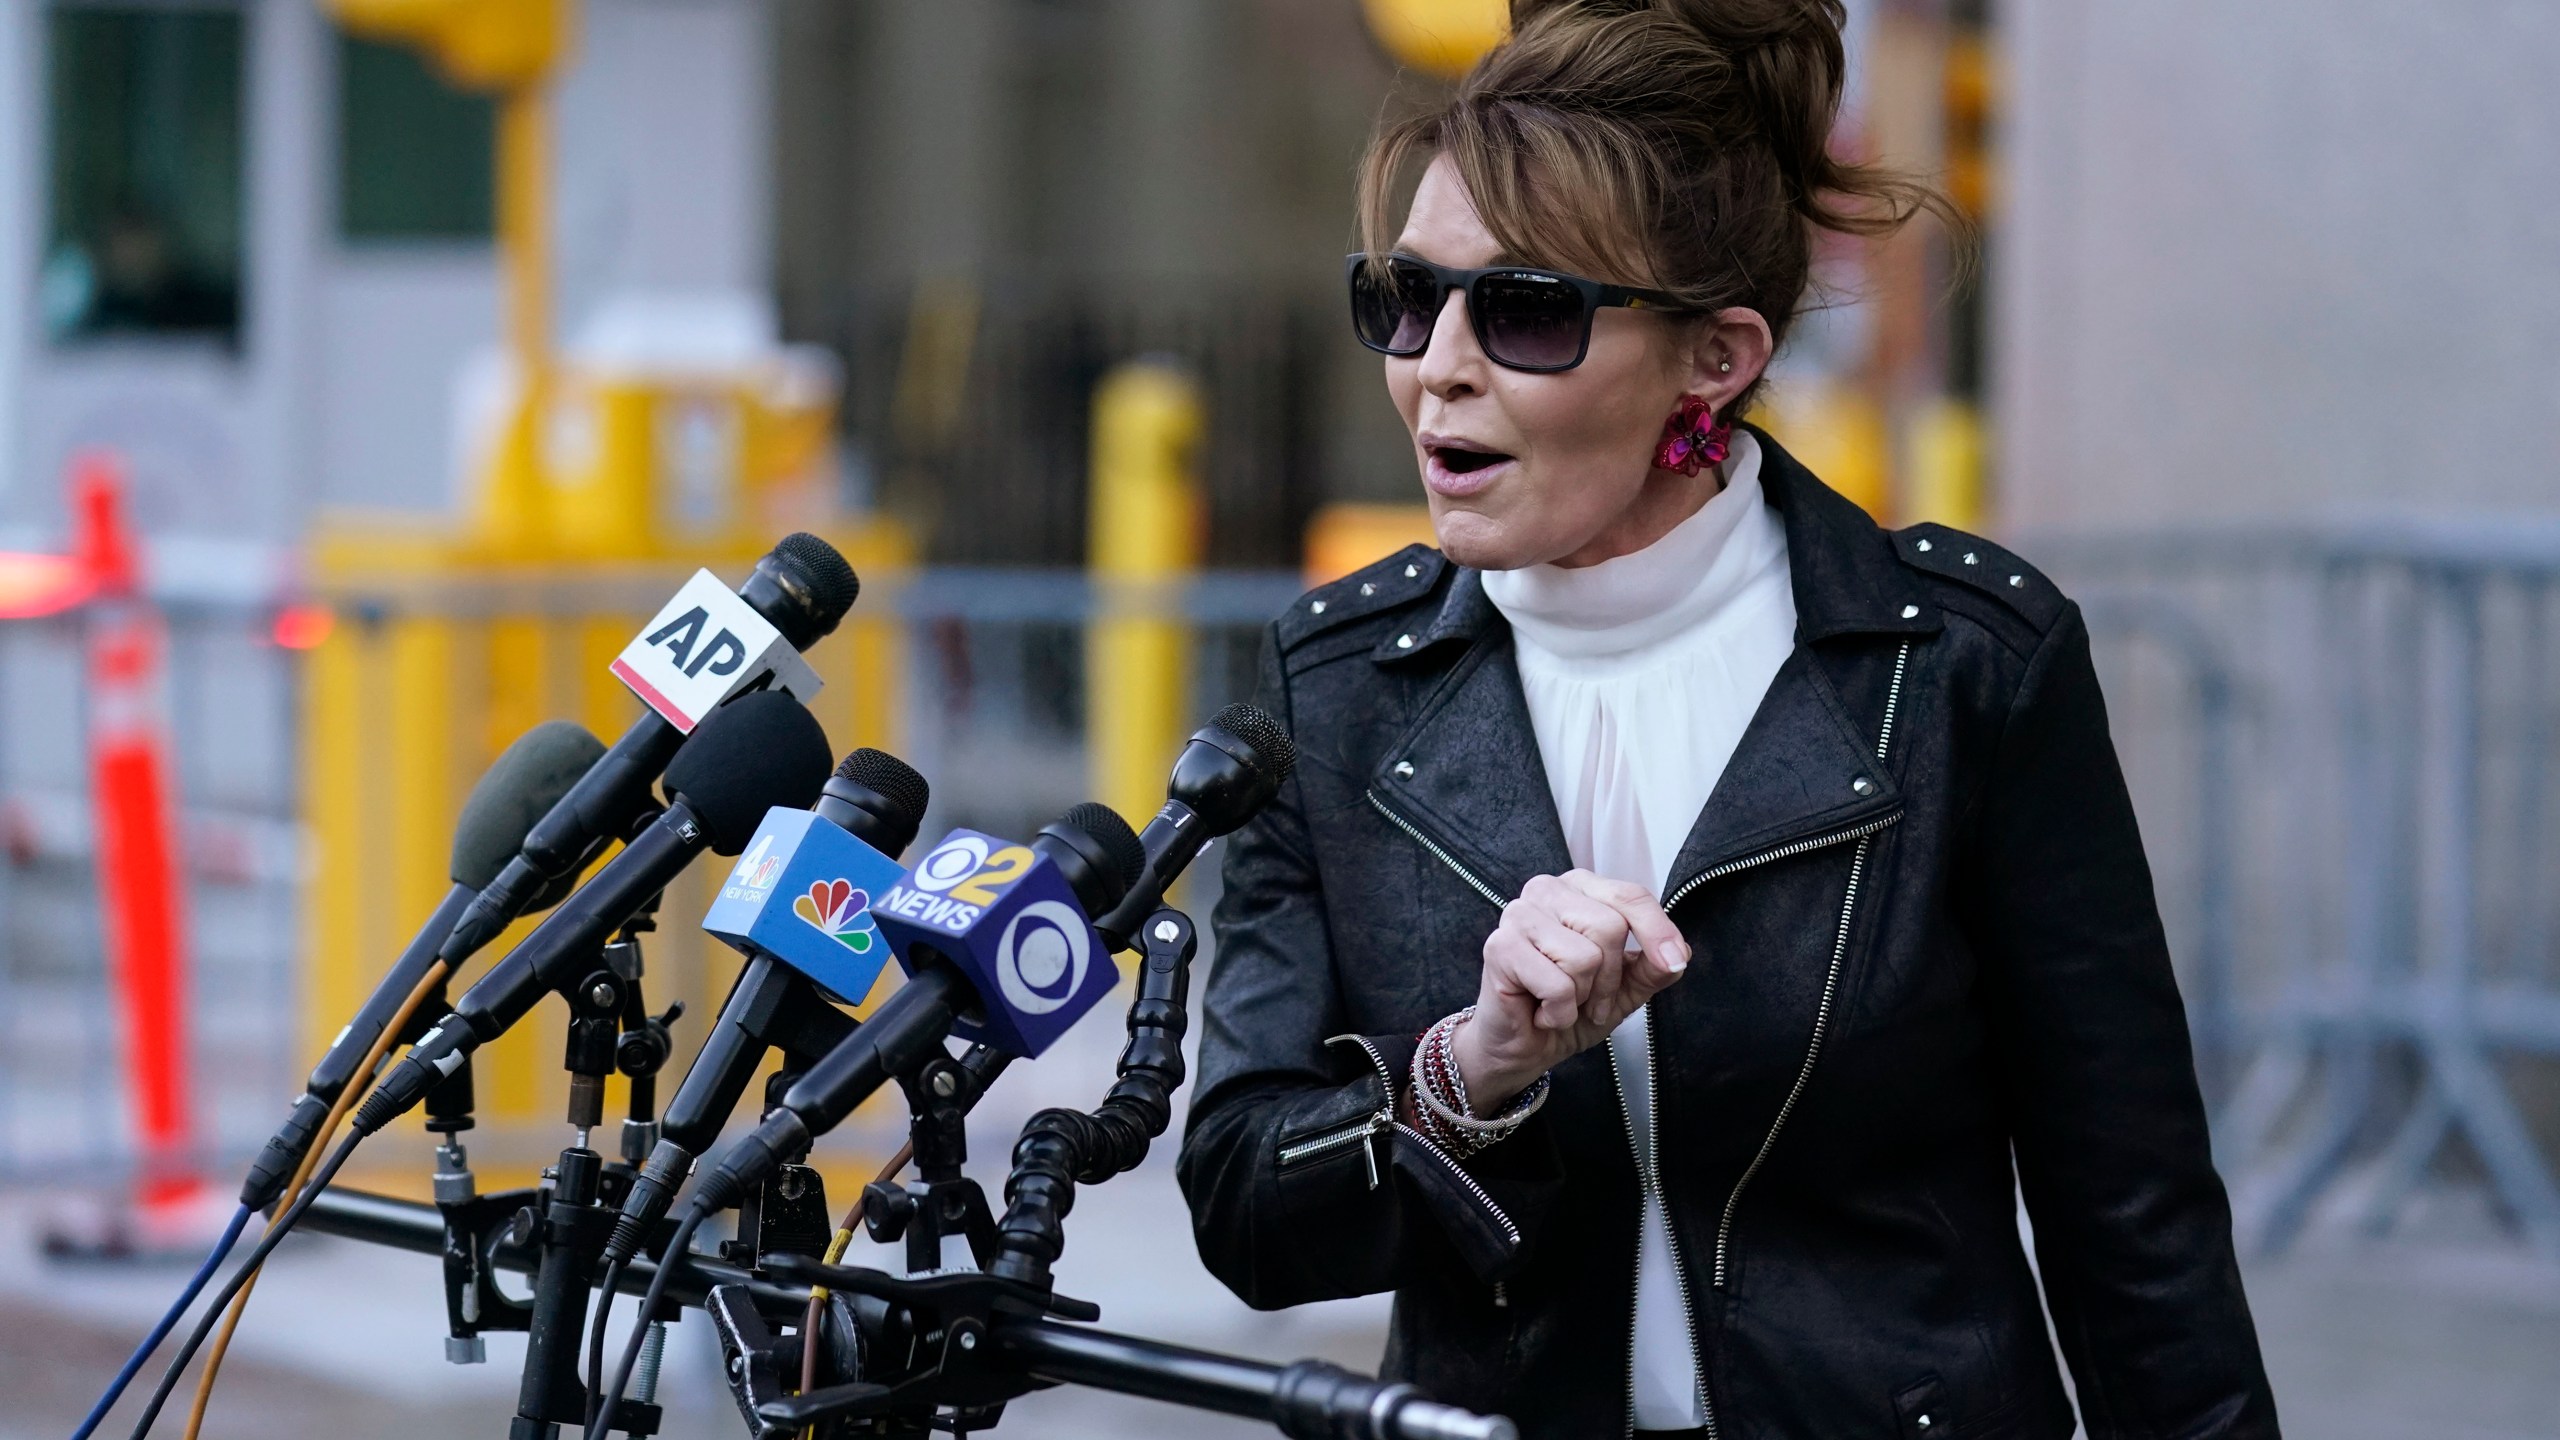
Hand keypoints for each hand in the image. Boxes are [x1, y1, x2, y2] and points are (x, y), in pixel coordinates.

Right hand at [1447, 870, 1689, 1112]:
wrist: (1524, 1046)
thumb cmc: (1569, 1007)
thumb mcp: (1625, 988)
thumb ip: (1653, 967)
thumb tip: (1679, 954)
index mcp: (1579, 888)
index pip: (1630, 896)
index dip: (1658, 931)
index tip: (1675, 961)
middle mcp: (1547, 890)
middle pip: (1611, 927)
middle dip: (1609, 979)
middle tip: (1588, 999)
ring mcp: (1519, 915)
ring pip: (1585, 956)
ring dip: (1582, 996)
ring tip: (1561, 1002)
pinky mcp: (1500, 947)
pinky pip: (1558, 984)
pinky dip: (1558, 1012)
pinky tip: (1541, 1012)